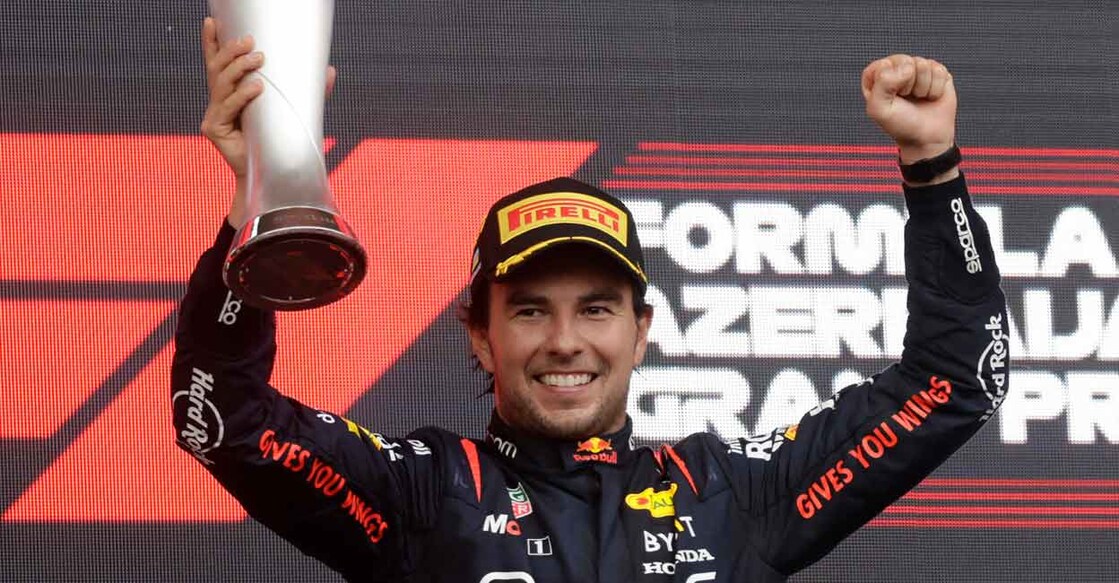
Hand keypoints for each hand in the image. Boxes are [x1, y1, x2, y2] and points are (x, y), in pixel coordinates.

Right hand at [198, 17, 336, 226]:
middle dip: (232, 51)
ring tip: (258, 58)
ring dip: (239, 68)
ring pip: (221, 84)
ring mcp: (214, 116)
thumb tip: (330, 70)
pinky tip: (257, 88)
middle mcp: (218, 102)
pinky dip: (243, 96)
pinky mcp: (214, 130)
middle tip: (251, 41)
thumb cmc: (279, 142)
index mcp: (230, 94)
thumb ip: (309, 92)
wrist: (273, 176)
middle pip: (218, 69)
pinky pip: (228, 107)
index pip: (218, 63)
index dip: (212, 42)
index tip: (211, 20)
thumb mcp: (295, 112)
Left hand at [861, 55, 956, 164]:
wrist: (927, 138)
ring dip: (922, 87)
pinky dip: (936, 87)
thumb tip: (907, 67)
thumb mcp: (878, 109)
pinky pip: (938, 70)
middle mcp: (897, 69)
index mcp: (877, 76)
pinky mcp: (937, 72)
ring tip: (919, 98)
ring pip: (923, 65)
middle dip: (907, 84)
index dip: (889, 83)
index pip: (883, 65)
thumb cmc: (900, 124)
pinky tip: (931, 97)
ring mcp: (918, 70)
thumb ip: (882, 83)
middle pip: (904, 61)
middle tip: (907, 98)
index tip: (891, 98)